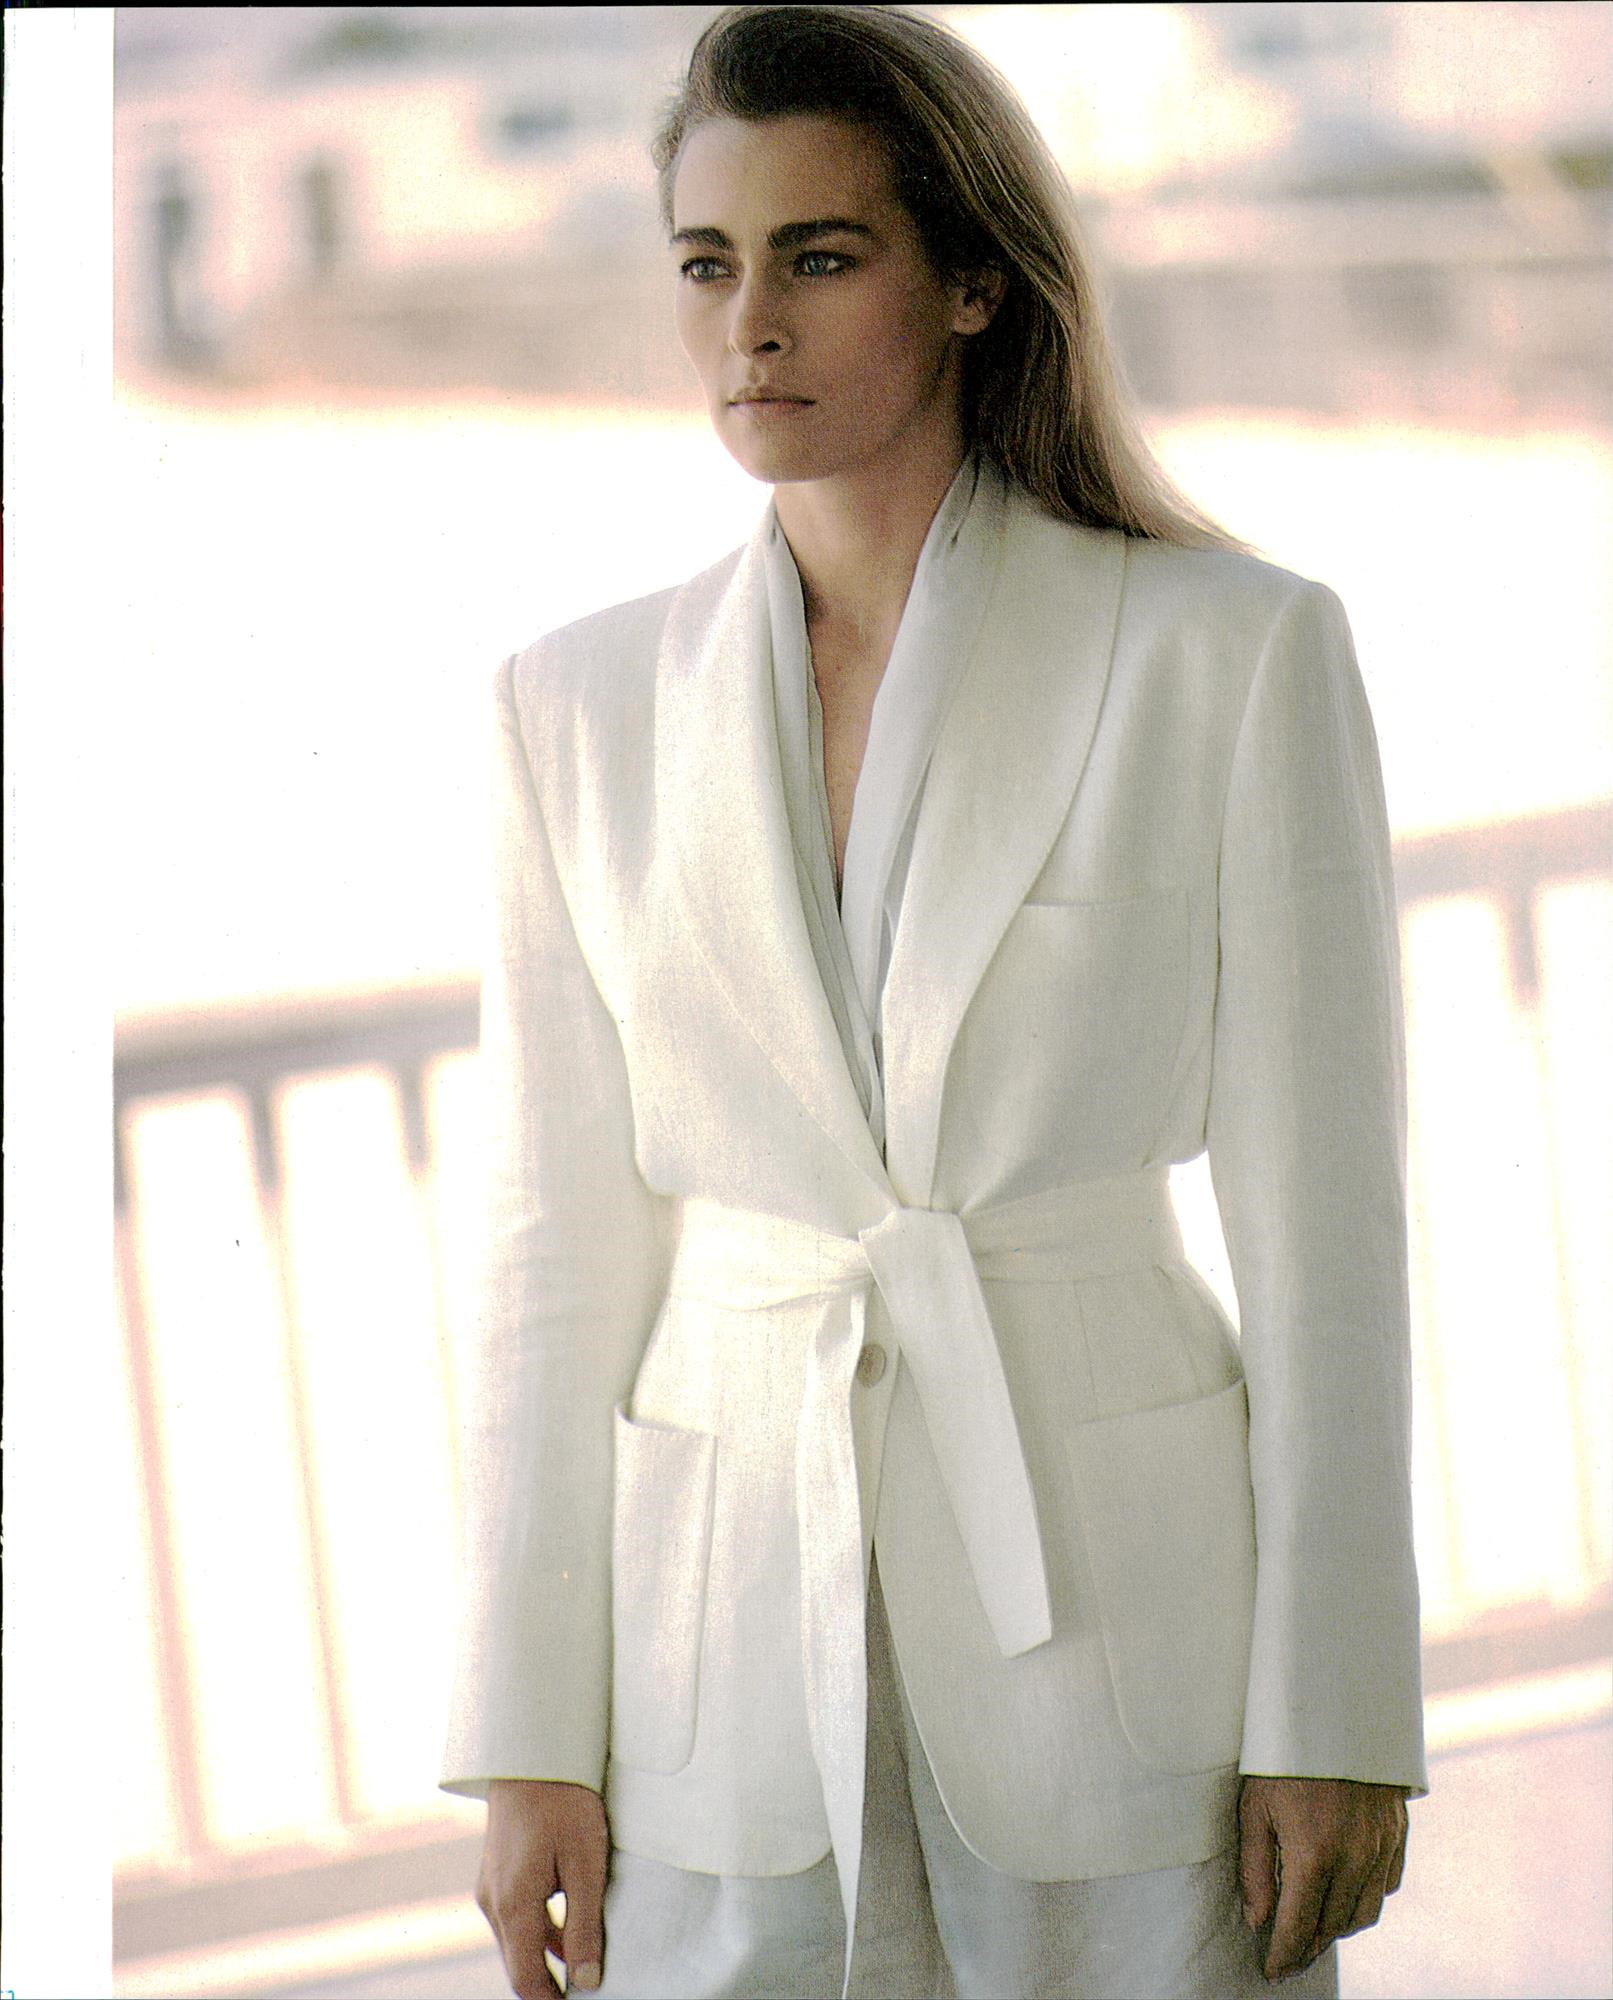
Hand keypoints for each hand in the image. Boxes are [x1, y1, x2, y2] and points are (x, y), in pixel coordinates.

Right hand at [478, 1778, 609, 1996]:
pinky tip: (567, 1923)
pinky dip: (537, 1930)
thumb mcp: (586, 1865)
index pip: (527, 1979)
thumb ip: (584, 1926)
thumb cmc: (564, 1802)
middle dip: (548, 1983)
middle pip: (517, 1964)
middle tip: (583, 1985)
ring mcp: (489, 1887)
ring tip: (583, 1958)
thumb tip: (585, 1979)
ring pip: (515, 1941)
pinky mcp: (495, 1873)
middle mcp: (493, 1902)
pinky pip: (513, 1916)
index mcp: (513, 1905)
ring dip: (544, 1955)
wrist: (534, 1753)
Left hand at [1237, 1775, 1407, 1980]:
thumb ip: (1256, 1869)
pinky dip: (1366, 1898)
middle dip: (1308, 1944)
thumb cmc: (1283, 1756)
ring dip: (1338, 1925)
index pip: (1298, 1927)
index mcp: (1313, 1855)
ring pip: (1365, 1913)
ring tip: (1314, 1926)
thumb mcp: (1254, 1806)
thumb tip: (1258, 1920)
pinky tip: (1346, 1892)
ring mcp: (1381, 1847)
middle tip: (1288, 1952)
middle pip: (1333, 1926)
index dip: (1283, 1956)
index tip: (1272, 1971)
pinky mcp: (1397, 1832)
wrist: (1334, 1708)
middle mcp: (1354, 1858)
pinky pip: (1387, 1885)